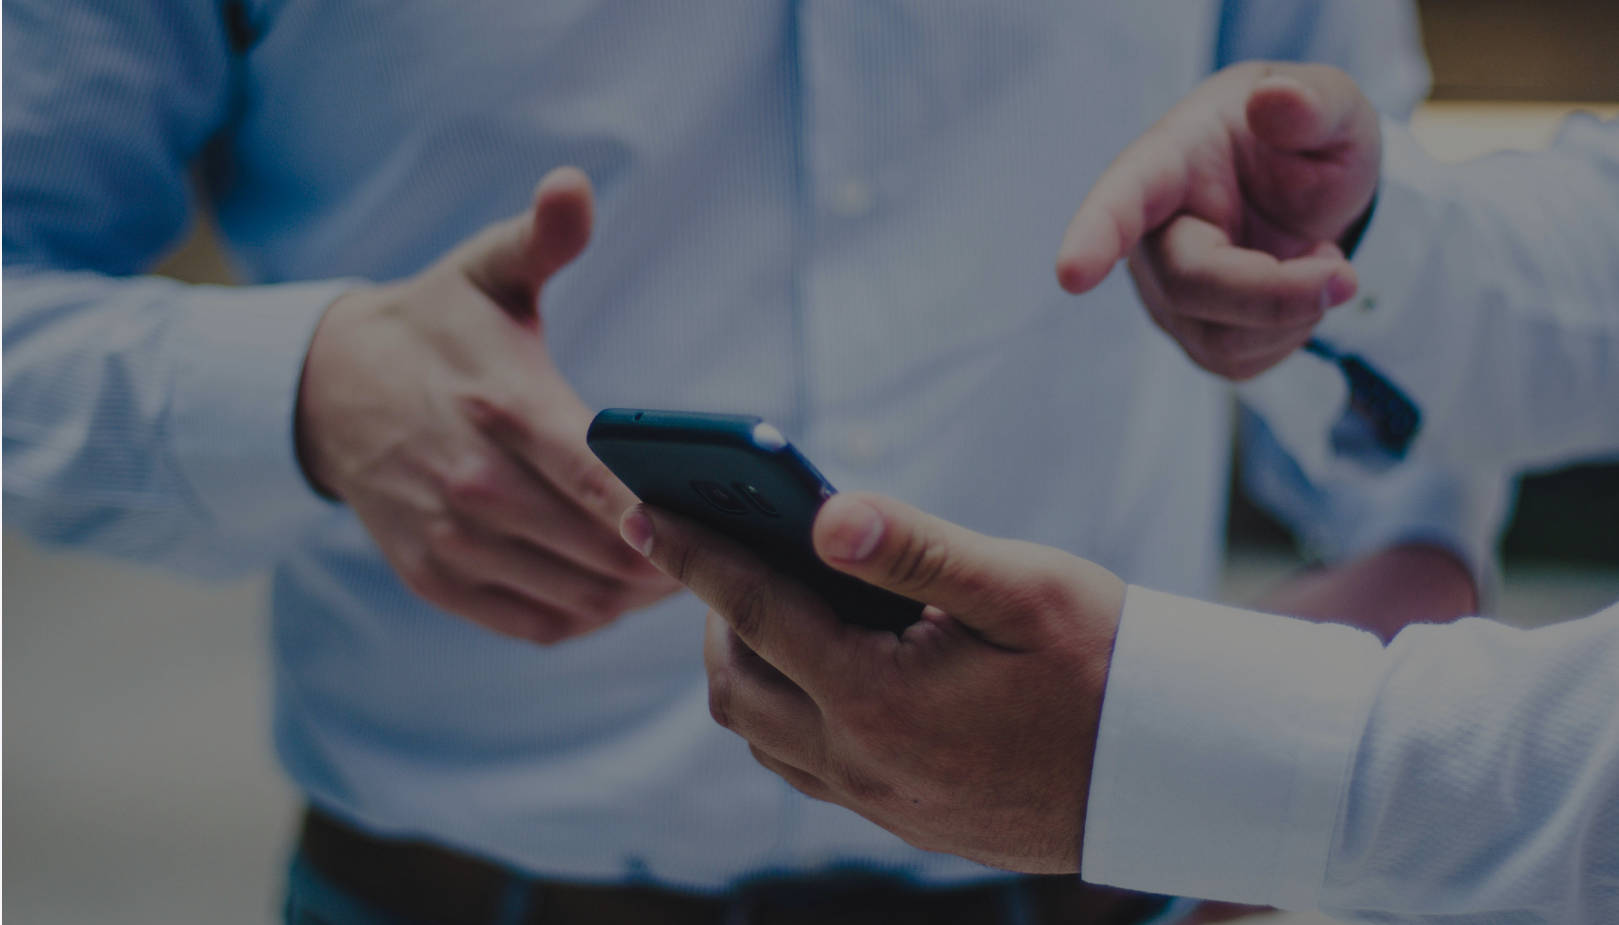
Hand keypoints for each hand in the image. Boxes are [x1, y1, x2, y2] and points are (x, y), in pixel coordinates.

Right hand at [297, 166, 678, 643]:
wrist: (326, 389)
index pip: (602, 481)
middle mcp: (474, 484)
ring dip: (637, 597)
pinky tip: (617, 594)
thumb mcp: (486, 269)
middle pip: (603, 552)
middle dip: (673, 559)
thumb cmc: (435, 327)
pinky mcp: (435, 577)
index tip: (720, 522)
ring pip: (577, 597)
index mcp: (503, 407)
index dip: (666, 515)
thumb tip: (573, 186)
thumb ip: (542, 236)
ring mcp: (451, 539)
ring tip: (684, 573)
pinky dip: (587, 618)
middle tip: (724, 552)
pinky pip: (535, 624)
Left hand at [621, 492, 1124, 872]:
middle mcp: (863, 763)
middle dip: (712, 614)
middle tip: (723, 550)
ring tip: (765, 602)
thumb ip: (916, 547)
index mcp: (880, 699)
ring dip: (745, 666)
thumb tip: (825, 514)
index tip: (640, 511)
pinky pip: (803, 766)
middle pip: (736, 685)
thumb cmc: (1106, 662)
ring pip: (762, 734)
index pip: (755, 612)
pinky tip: (818, 666)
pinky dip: (784, 710)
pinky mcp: (901, 819)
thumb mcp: (1020, 587)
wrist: (1171, 770)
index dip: (693, 555)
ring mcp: (878, 801)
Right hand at [1057, 62, 1380, 379]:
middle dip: (1275, 293)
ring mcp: (1165, 292)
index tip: (1072, 274)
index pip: (1122, 197)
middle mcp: (1150, 233)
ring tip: (1320, 259)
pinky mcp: (1193, 335)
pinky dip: (1291, 333)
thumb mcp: (1333, 109)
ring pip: (1217, 337)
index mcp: (1170, 161)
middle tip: (1345, 276)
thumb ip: (1313, 103)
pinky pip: (1238, 362)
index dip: (1095, 235)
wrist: (1315, 196)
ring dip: (1293, 313)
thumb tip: (1275, 101)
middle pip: (1189, 285)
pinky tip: (1299, 290)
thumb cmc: (1307, 143)